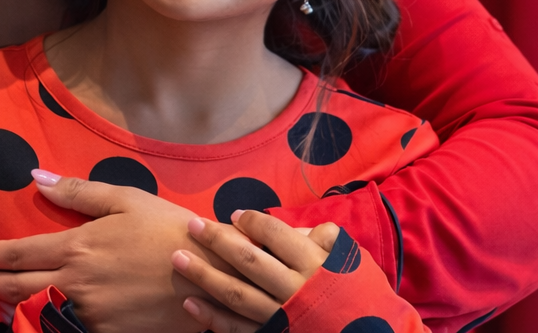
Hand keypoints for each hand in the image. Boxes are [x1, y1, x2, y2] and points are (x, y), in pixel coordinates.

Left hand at [0, 171, 234, 332]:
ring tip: (7, 301)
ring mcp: (90, 314)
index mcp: (78, 247)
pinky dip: (64, 319)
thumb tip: (38, 178)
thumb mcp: (127, 200)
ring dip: (24, 305)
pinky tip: (63, 312)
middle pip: (19, 288)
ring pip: (46, 309)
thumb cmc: (169, 230)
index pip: (19, 253)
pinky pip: (77, 327)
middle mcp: (76, 284)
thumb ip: (79, 192)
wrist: (208, 274)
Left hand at [172, 210, 341, 332]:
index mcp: (313, 265)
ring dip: (204, 276)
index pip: (276, 235)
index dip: (253, 222)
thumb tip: (297, 227)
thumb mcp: (350, 260)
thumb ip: (324, 240)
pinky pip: (237, 329)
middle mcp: (294, 290)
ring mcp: (281, 318)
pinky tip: (190, 303)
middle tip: (192, 226)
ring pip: (236, 295)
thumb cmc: (359, 295)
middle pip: (249, 261)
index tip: (234, 215)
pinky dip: (212, 317)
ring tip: (178, 258)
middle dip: (217, 241)